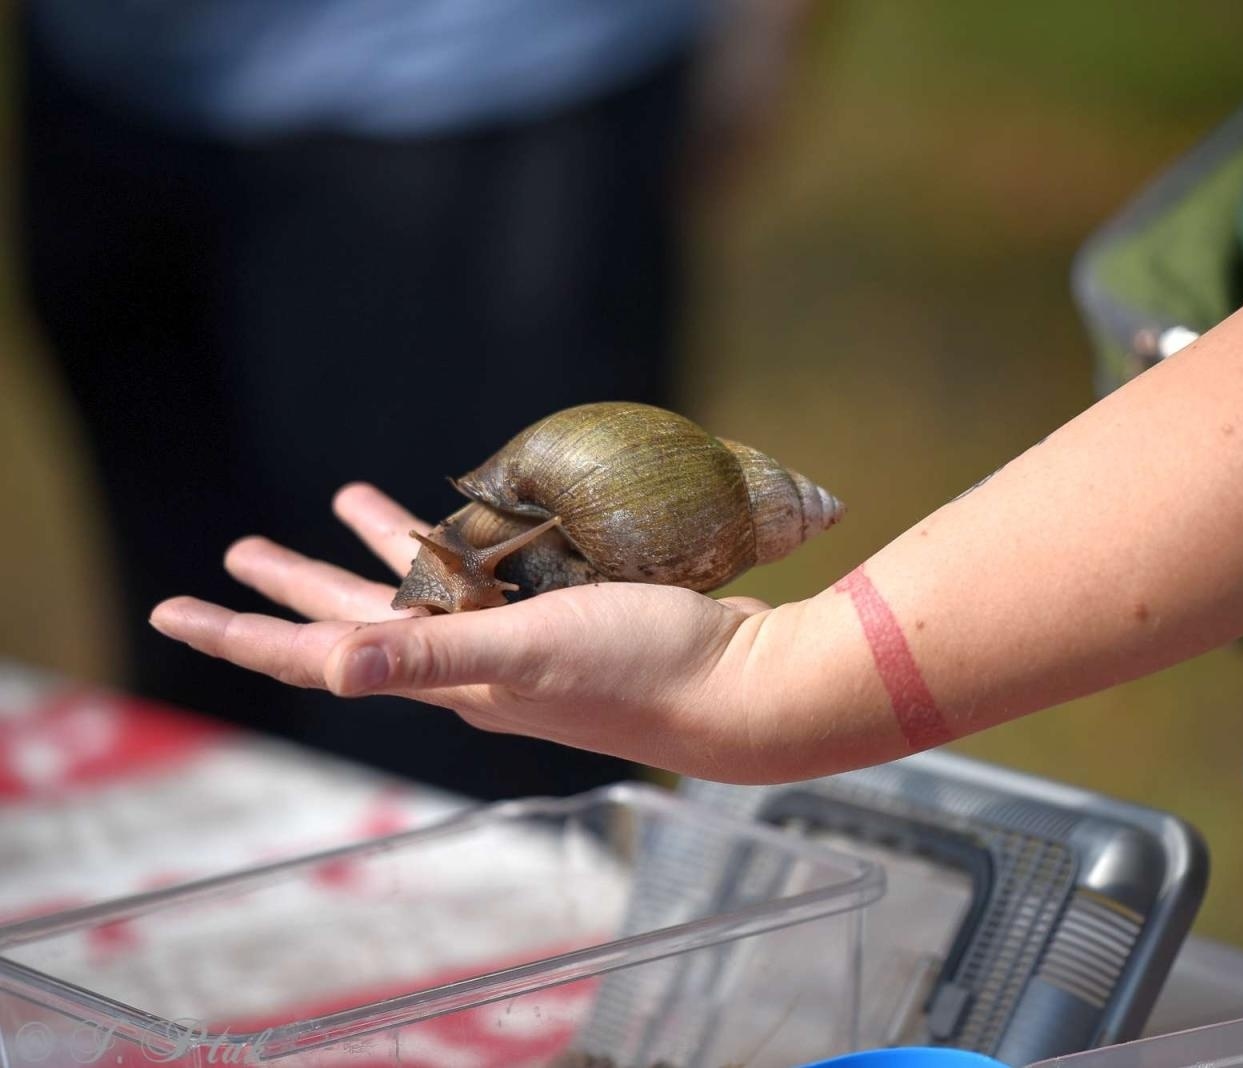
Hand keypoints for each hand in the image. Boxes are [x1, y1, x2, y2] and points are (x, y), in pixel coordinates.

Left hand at [149, 484, 781, 780]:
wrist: (742, 686)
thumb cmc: (640, 671)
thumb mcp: (528, 657)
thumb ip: (433, 657)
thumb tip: (332, 665)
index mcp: (448, 679)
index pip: (320, 656)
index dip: (242, 632)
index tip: (169, 610)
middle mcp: (473, 664)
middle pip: (360, 617)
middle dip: (293, 584)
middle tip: (235, 550)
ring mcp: (521, 638)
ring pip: (428, 584)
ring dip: (378, 547)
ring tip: (344, 497)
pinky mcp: (568, 610)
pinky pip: (494, 566)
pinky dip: (469, 534)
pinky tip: (471, 507)